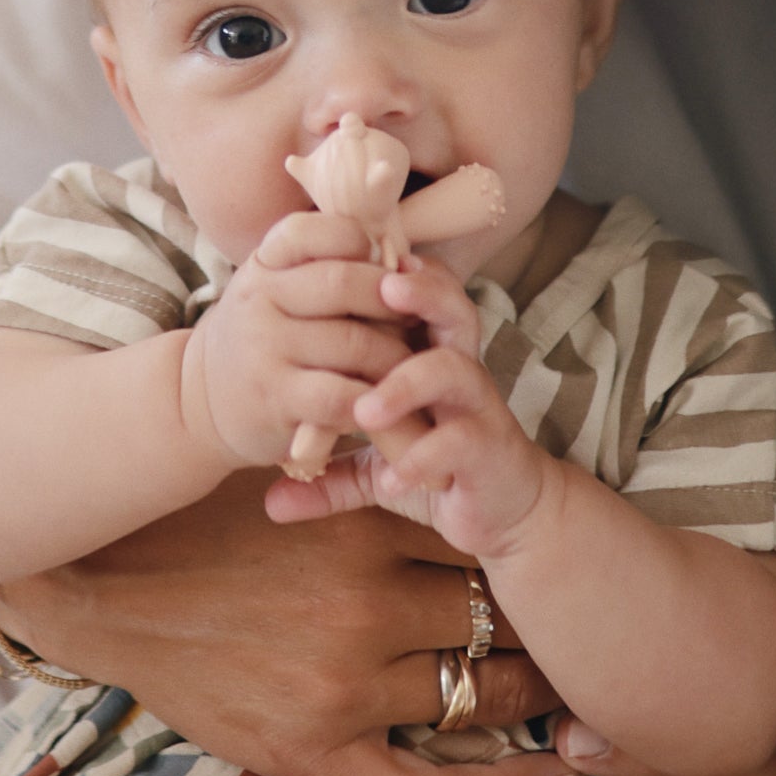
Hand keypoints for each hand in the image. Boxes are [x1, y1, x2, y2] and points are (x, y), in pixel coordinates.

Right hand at [0, 473, 568, 775]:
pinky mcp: (313, 749)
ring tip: (577, 698)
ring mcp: (341, 685)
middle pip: (501, 618)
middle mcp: (364, 606)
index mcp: (364, 526)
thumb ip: (379, 476)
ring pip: (482, 694)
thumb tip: (468, 471)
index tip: (564, 567)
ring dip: (537, 695)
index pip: (487, 542)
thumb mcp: (294, 474)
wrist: (102, 586)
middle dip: (551, 628)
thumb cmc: (201, 518)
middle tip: (591, 635)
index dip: (532, 557)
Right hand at [179, 211, 412, 472]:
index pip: (313, 230)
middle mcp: (260, 299)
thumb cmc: (264, 337)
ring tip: (413, 365)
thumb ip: (324, 266)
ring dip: (396, 357)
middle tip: (418, 319)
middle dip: (393, 301)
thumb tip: (404, 259)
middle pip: (343, 283)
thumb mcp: (276, 287)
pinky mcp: (275, 400)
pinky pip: (340, 396)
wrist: (201, 400)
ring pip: (353, 343)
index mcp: (266, 262)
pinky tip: (386, 402)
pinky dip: (374, 400)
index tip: (385, 264)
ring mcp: (264, 349)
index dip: (360, 240)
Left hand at [262, 259, 554, 554]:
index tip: (345, 262)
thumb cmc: (439, 473)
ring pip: (455, 371)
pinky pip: (460, 441)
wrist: (505, 513)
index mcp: (430, 359)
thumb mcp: (375, 472)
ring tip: (365, 411)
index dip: (393, 276)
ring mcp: (477, 409)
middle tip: (382, 290)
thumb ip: (329, 477)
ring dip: (406, 383)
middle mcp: (459, 373)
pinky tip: (392, 479)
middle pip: (453, 312)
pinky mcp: (490, 450)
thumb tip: (269, 502)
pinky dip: (423, 456)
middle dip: (421, 295)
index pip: (420, 300)